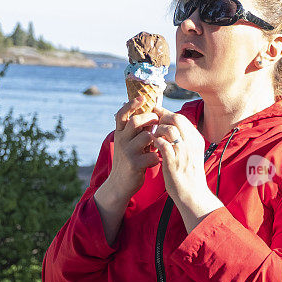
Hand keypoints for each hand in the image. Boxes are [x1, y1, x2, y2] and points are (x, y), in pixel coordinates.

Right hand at [93, 97, 158, 244]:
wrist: (120, 183)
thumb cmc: (130, 159)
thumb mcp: (128, 143)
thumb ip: (136, 131)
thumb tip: (150, 113)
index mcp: (119, 133)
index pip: (121, 114)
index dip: (131, 104)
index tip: (142, 98)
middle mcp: (121, 140)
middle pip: (135, 122)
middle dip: (150, 118)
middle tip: (159, 120)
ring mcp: (127, 152)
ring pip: (146, 136)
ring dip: (157, 137)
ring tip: (161, 141)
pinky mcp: (134, 164)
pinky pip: (152, 154)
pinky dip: (158, 155)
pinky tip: (158, 158)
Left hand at [151, 107, 222, 231]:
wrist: (193, 194)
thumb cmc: (188, 174)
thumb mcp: (191, 153)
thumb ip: (184, 140)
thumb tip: (172, 127)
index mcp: (196, 140)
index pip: (182, 118)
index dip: (167, 113)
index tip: (156, 111)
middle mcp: (191, 143)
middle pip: (177, 119)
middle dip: (162, 117)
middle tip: (152, 122)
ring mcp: (183, 152)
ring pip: (169, 129)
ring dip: (157, 129)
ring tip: (153, 136)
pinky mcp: (173, 162)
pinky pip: (162, 144)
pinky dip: (155, 141)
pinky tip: (152, 145)